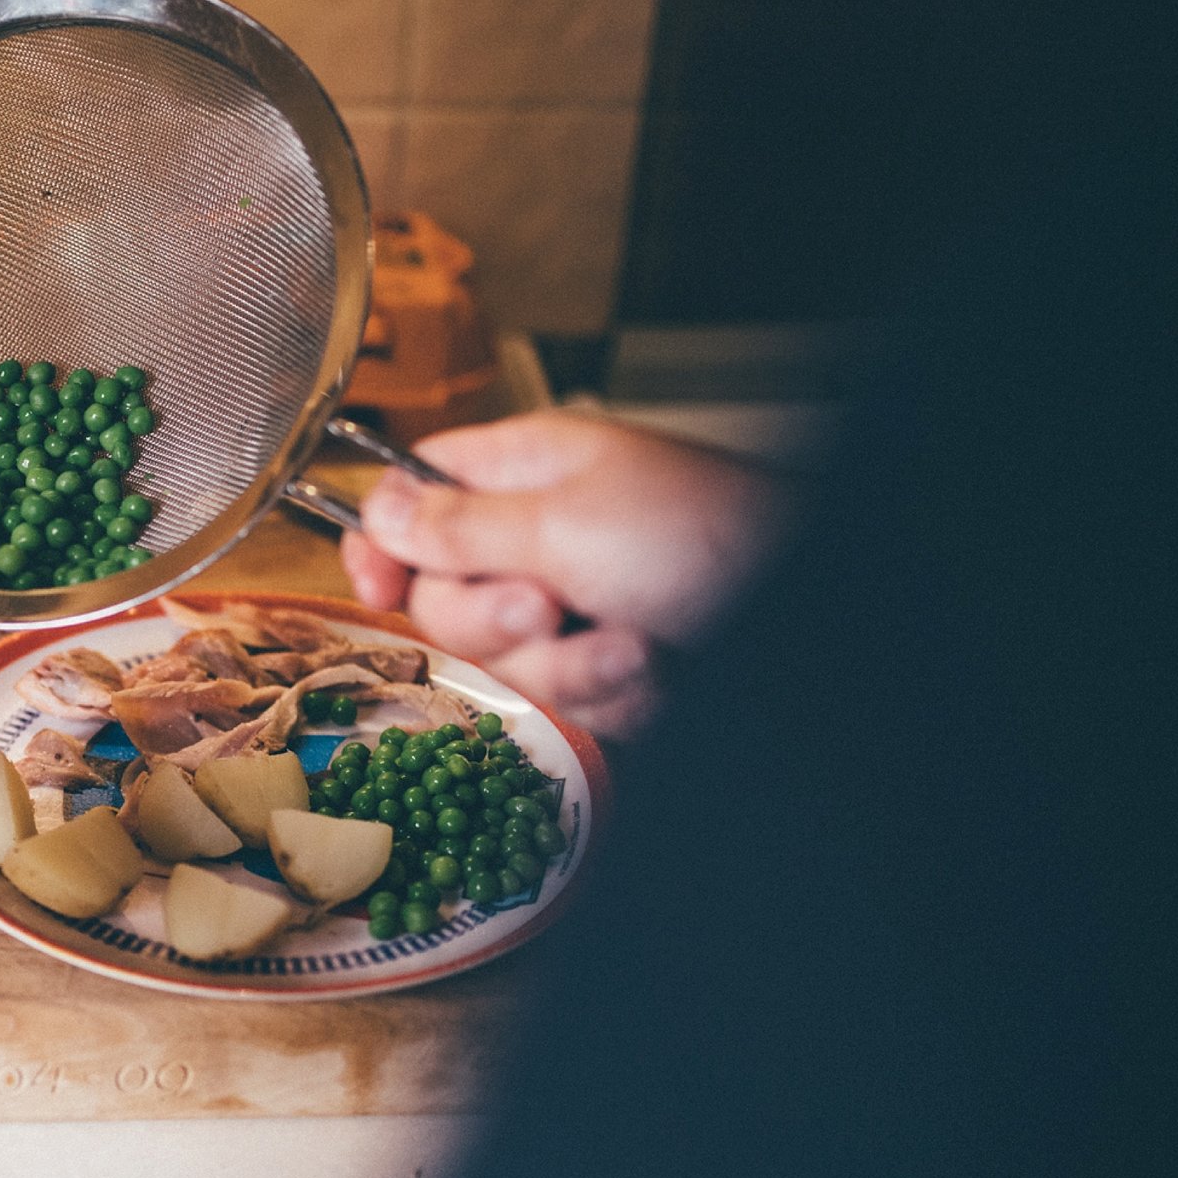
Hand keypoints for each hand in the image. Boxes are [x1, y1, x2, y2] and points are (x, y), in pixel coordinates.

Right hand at [342, 409, 789, 738]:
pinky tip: (656, 669)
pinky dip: (610, 697)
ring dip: (568, 668)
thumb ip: (456, 523)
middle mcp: (541, 540)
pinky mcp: (607, 670)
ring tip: (634, 644)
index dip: (383, 542)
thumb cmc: (704, 537)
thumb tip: (376, 513)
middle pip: (442, 597)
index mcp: (522, 474)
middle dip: (494, 620)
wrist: (801, 612)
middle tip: (551, 604)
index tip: (376, 584)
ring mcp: (575, 609)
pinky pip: (562, 703)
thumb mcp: (563, 522)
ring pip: (504, 665)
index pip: (412, 496)